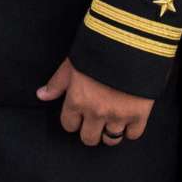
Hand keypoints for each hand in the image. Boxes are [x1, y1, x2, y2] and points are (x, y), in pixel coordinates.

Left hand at [37, 60, 153, 147]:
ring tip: (112, 122)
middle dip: (90, 131)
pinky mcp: (139, 114)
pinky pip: (134, 134)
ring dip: (110, 133)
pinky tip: (129, 120)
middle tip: (95, 121)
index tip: (79, 115)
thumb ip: (57, 83)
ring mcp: (118, 115)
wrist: (131, 41)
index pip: (69, 125)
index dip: (73, 121)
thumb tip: (41, 95)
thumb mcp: (72, 63)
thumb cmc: (98, 49)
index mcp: (77, 101)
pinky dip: (131, 130)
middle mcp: (96, 112)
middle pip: (89, 138)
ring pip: (111, 140)